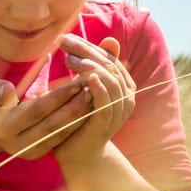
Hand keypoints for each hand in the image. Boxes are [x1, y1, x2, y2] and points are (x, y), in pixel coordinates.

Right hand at [0, 76, 91, 159]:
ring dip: (79, 117)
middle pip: (52, 125)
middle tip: (91, 90)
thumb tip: (7, 91)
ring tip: (94, 97)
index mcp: (4, 128)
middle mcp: (18, 144)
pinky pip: (61, 137)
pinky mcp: (40, 152)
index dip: (57, 97)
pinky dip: (76, 123)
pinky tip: (88, 108)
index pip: (36, 111)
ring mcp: (30, 151)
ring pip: (60, 133)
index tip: (75, 83)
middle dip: (74, 108)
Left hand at [53, 34, 135, 166]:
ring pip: (110, 81)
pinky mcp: (106, 124)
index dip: (89, 46)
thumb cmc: (81, 116)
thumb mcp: (88, 87)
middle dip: (86, 52)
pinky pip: (106, 104)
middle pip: (109, 66)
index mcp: (124, 85)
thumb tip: (110, 39)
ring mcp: (118, 111)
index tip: (67, 38)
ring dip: (90, 67)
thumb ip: (98, 65)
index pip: (109, 58)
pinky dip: (99, 89)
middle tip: (64, 43)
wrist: (79, 153)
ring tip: (70, 60)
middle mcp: (126, 96)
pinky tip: (87, 78)